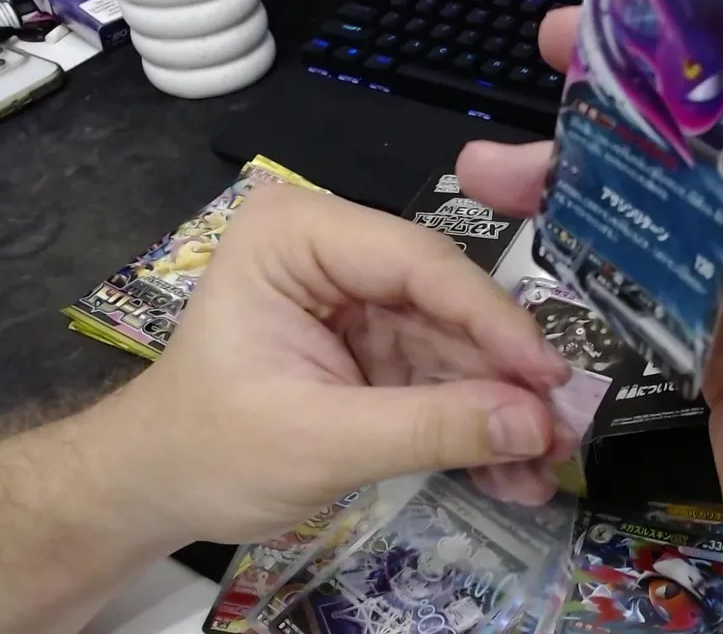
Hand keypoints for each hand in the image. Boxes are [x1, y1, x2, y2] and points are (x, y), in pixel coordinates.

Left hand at [79, 186, 572, 546]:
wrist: (160, 487)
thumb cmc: (210, 449)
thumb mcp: (318, 440)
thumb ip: (429, 428)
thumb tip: (536, 425)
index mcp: (300, 234)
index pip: (419, 263)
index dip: (492, 320)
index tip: (548, 377)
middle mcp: (339, 250)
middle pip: (450, 303)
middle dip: (505, 374)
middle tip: (562, 428)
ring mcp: (364, 299)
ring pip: (459, 345)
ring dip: (502, 409)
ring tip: (547, 464)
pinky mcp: (381, 345)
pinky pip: (446, 376)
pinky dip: (478, 425)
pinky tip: (514, 470)